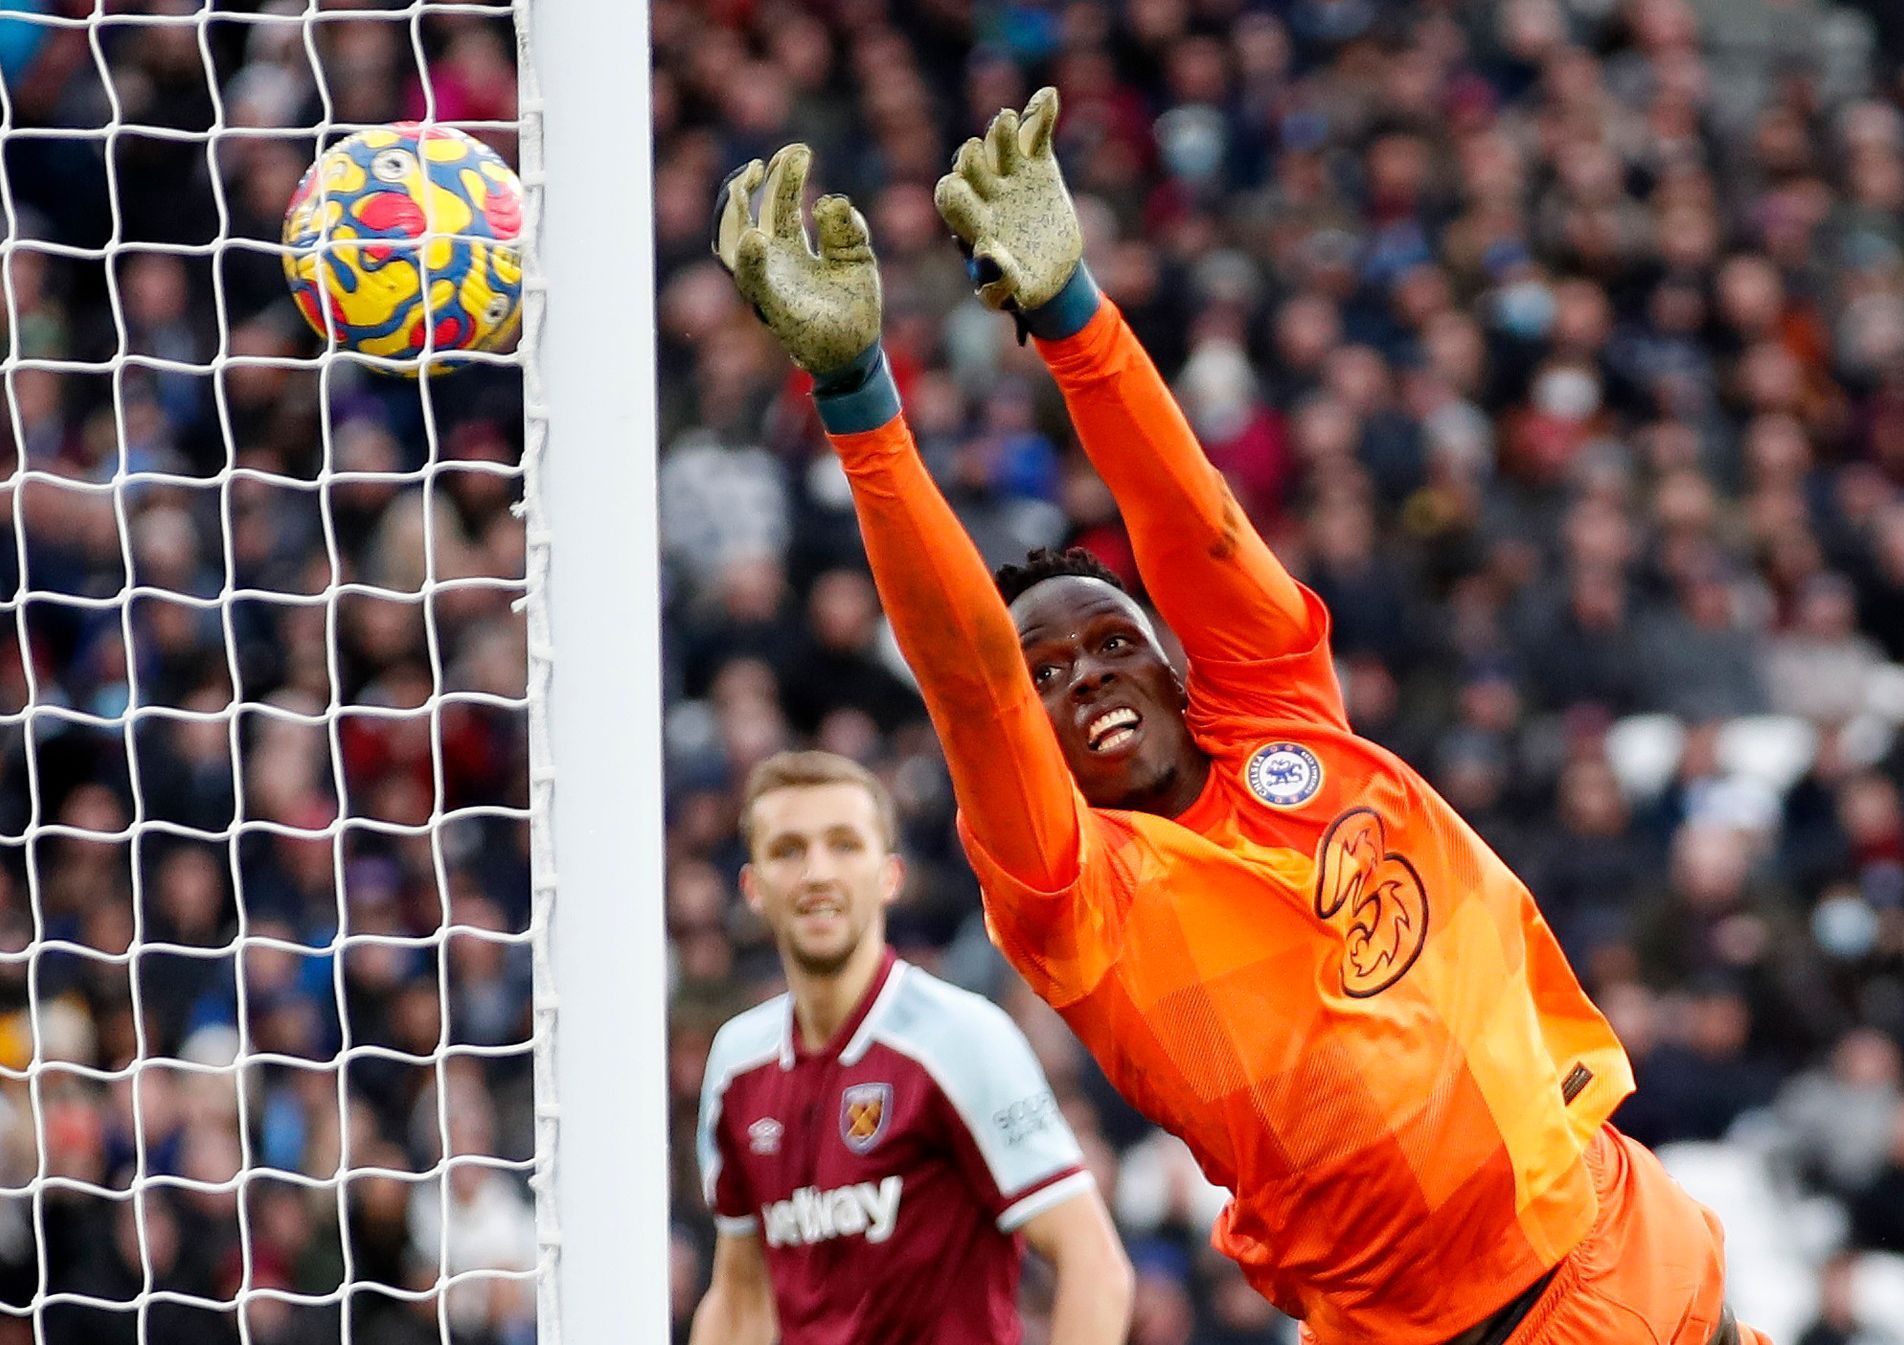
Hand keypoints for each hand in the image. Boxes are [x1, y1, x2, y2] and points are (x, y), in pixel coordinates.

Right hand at [712, 144, 879, 375]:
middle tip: (776, 157)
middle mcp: (772, 262)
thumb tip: (830, 201)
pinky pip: (753, 283)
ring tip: (751, 179)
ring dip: (738, 210)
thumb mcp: (856, 257)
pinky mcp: (773, 309)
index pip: (777, 204)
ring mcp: (768, 284)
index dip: (784, 175)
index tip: (799, 150)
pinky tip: (756, 236)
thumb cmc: (852, 305)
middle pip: (753, 214)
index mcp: (790, 247)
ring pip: (734, 243)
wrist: (856, 352)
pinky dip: (749, 261)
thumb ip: (845, 227)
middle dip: (760, 182)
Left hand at [934, 87, 1081, 311]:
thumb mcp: (1011, 294)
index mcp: (972, 221)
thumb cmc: (1022, 286)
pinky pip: (1037, 132)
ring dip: (1002, 131)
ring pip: (999, 142)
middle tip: (978, 150)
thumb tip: (987, 254)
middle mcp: (987, 192)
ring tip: (1009, 122)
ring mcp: (1012, 175)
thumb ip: (997, 283)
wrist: (1052, 271)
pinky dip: (1042, 113)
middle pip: (969, 163)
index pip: (949, 195)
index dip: (952, 190)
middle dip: (972, 157)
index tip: (958, 186)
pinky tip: (1048, 96)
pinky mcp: (1038, 165)